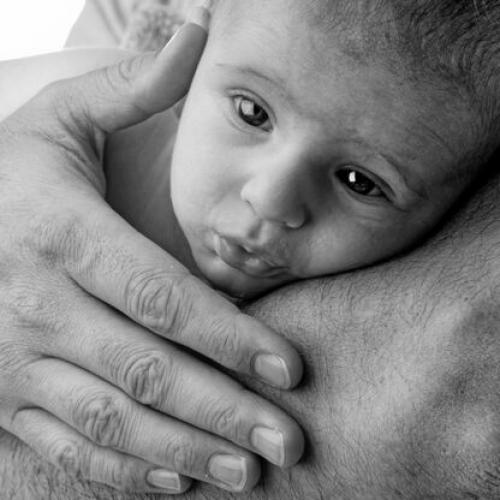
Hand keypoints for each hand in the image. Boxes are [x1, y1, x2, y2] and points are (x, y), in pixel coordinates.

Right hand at [0, 7, 303, 494]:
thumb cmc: (7, 177)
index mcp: (58, 236)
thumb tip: (194, 33)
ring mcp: (14, 363)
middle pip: (148, 371)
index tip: (290, 368)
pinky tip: (177, 479)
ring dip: (185, 451)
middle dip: (222, 410)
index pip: (162, 298)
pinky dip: (125, 469)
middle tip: (287, 439)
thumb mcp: (58, 124)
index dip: (230, 337)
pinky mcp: (3, 398)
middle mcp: (35, 307)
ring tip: (248, 471)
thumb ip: (127, 88)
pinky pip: (68, 446)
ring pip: (111, 420)